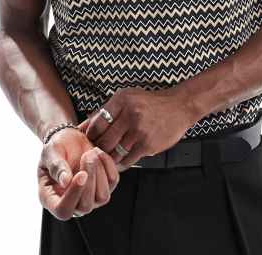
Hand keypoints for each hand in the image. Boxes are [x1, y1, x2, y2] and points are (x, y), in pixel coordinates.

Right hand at [37, 127, 119, 220]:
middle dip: (90, 180)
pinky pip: (113, 181)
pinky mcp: (105, 186)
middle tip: (87, 156)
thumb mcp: (50, 153)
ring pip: (102, 197)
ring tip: (91, 153)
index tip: (81, 174)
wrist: (70, 139)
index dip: (74, 195)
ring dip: (99, 172)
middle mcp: (72, 203)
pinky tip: (98, 152)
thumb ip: (56, 167)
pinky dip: (108, 165)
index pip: (63, 210)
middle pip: (85, 206)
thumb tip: (65, 182)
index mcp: (52, 198)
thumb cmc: (56, 148)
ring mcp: (90, 197)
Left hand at [77, 86, 195, 169]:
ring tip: (108, 158)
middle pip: (104, 140)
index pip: (96, 123)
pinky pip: (127, 159)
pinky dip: (122, 162)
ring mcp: (139, 130)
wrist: (179, 106)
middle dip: (97, 149)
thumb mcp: (127, 98)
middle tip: (96, 154)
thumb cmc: (149, 103)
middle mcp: (129, 114)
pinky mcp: (148, 144)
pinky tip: (122, 159)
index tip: (90, 140)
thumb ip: (105, 112)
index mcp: (121, 100)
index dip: (90, 136)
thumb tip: (82, 127)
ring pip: (114, 152)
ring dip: (109, 158)